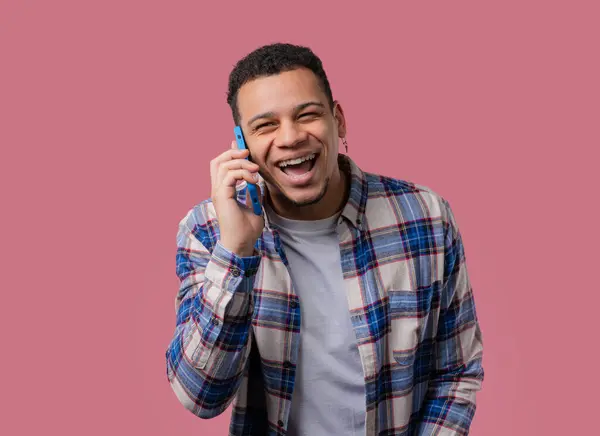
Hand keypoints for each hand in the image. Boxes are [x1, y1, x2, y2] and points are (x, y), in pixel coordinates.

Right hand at [210, 140, 263, 256]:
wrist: (242, 245)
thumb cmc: (246, 230)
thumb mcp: (255, 206)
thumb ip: (254, 193)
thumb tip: (257, 180)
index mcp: (223, 191)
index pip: (221, 165)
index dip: (230, 153)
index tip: (243, 148)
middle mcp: (217, 190)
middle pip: (218, 161)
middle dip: (233, 152)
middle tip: (248, 154)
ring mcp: (218, 193)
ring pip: (223, 165)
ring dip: (242, 163)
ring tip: (256, 171)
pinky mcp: (222, 196)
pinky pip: (230, 175)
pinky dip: (243, 173)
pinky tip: (254, 181)